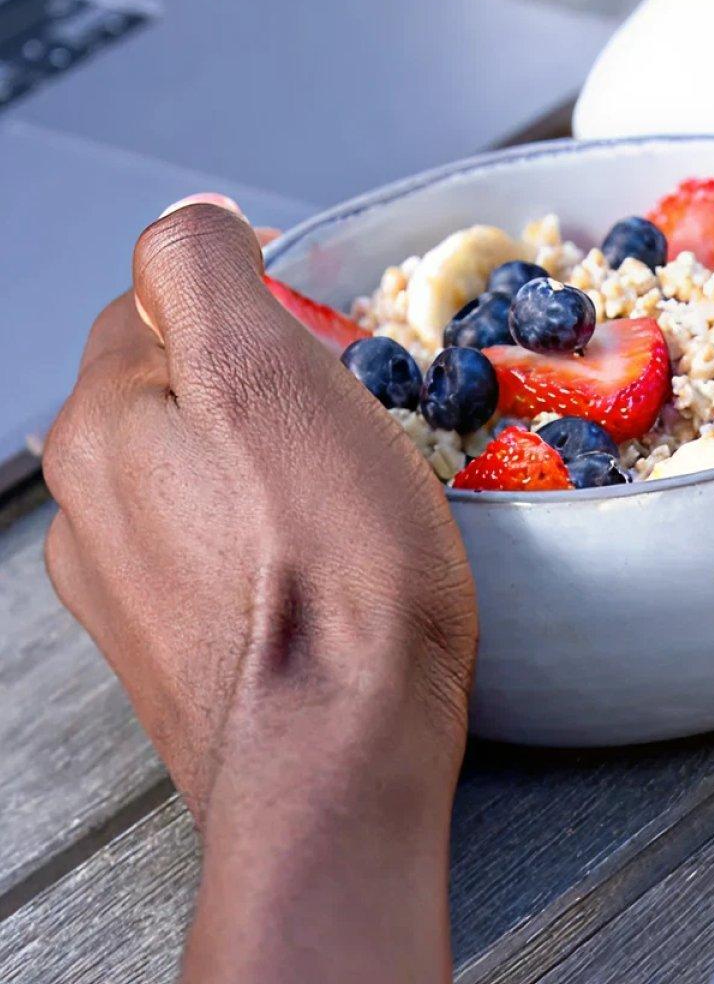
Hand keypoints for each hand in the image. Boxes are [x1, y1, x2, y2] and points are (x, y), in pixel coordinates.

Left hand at [42, 201, 476, 823]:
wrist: (338, 767)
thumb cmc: (332, 581)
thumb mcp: (272, 377)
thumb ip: (207, 270)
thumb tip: (191, 217)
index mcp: (102, 425)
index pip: (164, 300)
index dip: (262, 298)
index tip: (338, 334)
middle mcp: (88, 508)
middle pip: (182, 387)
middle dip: (264, 382)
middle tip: (356, 415)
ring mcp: (126, 591)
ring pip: (202, 473)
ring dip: (268, 464)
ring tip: (353, 496)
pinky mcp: (175, 655)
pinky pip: (219, 555)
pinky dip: (269, 541)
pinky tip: (328, 568)